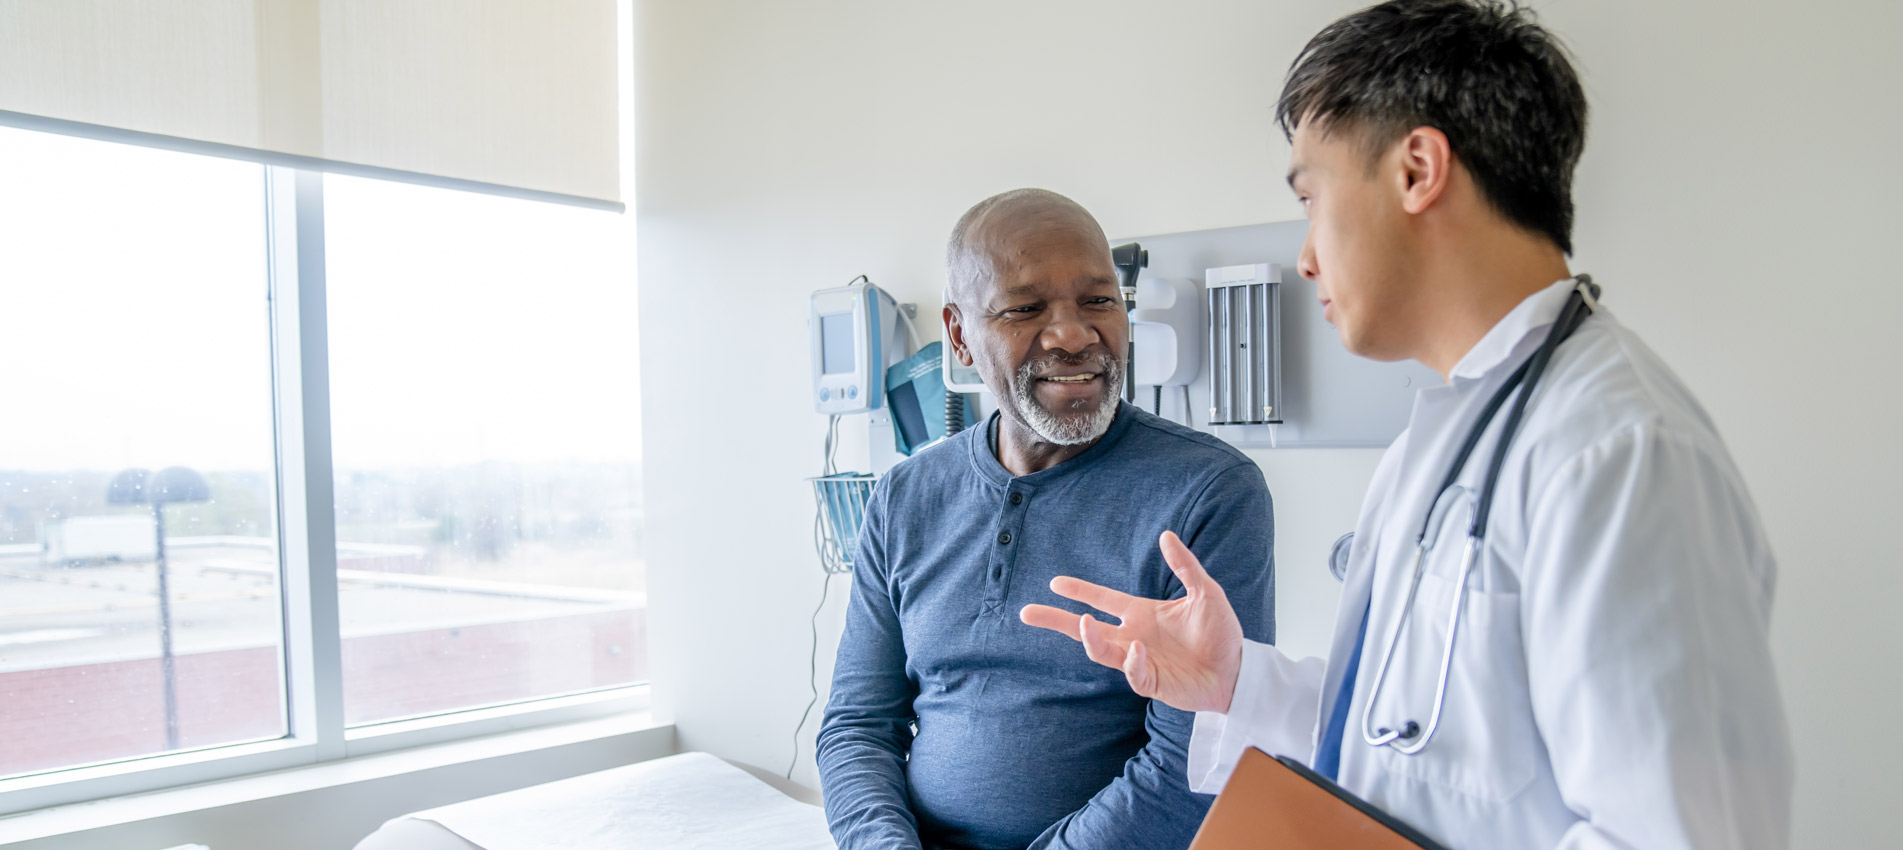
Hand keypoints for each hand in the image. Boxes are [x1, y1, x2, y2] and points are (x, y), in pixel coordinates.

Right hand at [1020, 531, 1244, 713]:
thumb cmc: (1220, 632)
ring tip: (1082, 624)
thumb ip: (1185, 565)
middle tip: (1026, 613)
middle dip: (1056, 621)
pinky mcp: (1151, 681)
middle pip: (1085, 629)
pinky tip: (1137, 648)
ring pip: (1101, 651)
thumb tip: (1166, 535)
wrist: (1237, 669)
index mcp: (1142, 613)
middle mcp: (1133, 636)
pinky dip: (1132, 661)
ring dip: (1089, 639)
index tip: (1055, 582)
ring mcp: (1139, 661)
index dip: (1079, 590)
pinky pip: (1133, 673)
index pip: (1102, 599)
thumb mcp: (1205, 592)